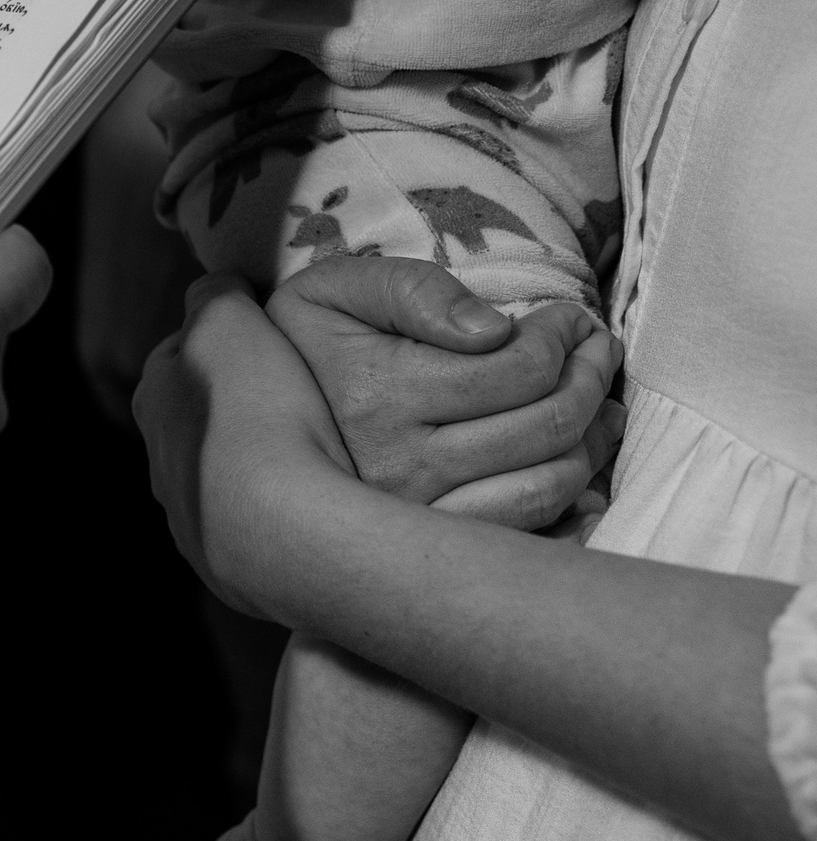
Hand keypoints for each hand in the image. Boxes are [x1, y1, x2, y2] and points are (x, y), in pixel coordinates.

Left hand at [136, 273, 364, 617]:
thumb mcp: (228, 319)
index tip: (265, 337)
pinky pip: (255, 526)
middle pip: (201, 419)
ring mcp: (191, 522)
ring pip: (225, 477)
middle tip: (295, 399)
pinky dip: (279, 512)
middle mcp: (160, 463)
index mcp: (154, 399)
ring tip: (313, 456)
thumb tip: (216, 289)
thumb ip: (214, 295)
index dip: (224, 339)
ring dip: (258, 465)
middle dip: (239, 407)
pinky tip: (314, 507)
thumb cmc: (252, 409)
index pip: (182, 354)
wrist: (279, 526)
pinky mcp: (230, 570)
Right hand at [265, 258, 621, 529]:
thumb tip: (492, 330)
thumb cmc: (302, 343)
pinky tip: (583, 474)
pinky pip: (528, 537)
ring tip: (598, 406)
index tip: (570, 319)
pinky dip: (575, 507)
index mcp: (376, 394)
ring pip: (547, 484)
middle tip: (598, 354)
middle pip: (544, 425)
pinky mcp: (426, 551)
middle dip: (591, 379)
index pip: (517, 367)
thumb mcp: (334, 289)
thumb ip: (410, 289)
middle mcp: (394, 465)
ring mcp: (413, 517)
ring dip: (593, 441)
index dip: (564, 336)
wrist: (242, 426)